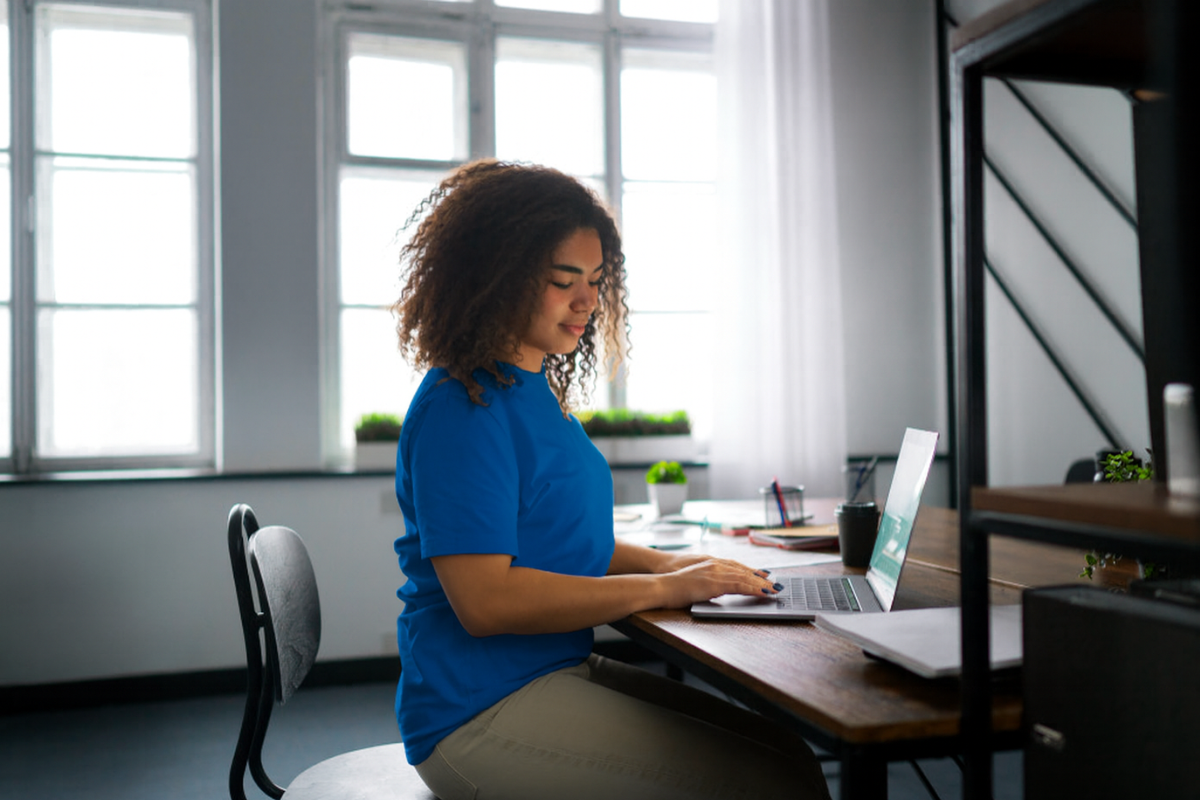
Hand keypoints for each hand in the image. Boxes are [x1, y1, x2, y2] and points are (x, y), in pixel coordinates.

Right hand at [657, 558, 779, 608]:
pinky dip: (754, 588)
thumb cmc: (673, 586)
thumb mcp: (694, 582)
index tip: (763, 575)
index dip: (751, 571)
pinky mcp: (715, 582)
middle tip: (775, 583)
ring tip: (774, 589)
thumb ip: (707, 584)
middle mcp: (715, 565)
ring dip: (761, 583)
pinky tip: (763, 592)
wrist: (661, 585)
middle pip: (743, 570)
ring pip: (745, 577)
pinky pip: (739, 585)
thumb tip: (715, 591)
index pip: (736, 566)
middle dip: (760, 578)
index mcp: (710, 563)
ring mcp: (715, 572)